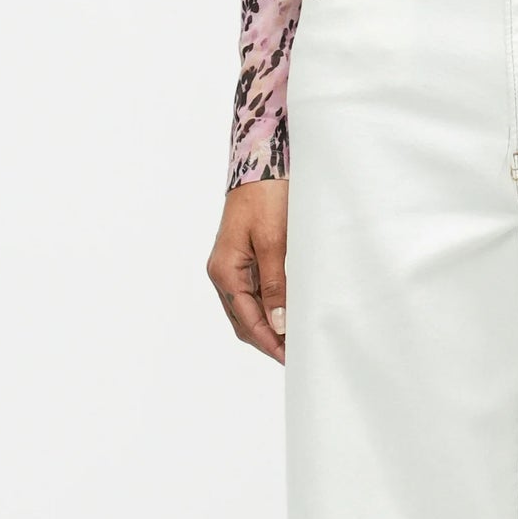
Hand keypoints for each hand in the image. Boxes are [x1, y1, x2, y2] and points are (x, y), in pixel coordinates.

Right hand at [207, 179, 289, 363]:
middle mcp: (222, 272)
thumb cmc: (265, 197)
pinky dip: (268, 305)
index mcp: (224, 271)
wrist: (261, 161)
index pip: (247, 320)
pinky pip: (253, 290)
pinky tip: (287, 308)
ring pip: (248, 308)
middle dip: (268, 338)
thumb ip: (274, 284)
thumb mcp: (273, 241)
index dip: (269, 341)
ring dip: (268, 324)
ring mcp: (230, 265)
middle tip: (295, 353)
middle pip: (244, 319)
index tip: (290, 357)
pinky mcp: (242, 256)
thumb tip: (279, 323)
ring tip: (293, 337)